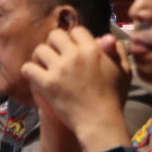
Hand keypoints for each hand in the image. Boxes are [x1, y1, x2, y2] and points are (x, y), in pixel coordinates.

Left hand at [22, 27, 131, 151]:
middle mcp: (75, 56)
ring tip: (43, 66)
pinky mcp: (47, 83)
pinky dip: (29, 71)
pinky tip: (34, 76)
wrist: (99, 121)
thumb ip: (116, 51)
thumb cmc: (114, 97)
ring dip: (40, 57)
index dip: (72, 38)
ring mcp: (59, 69)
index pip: (76, 30)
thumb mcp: (123, 71)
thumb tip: (105, 37)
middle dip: (53, 44)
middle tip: (54, 55)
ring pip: (39, 50)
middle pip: (54, 35)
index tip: (71, 48)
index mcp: (93, 50)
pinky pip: (28, 68)